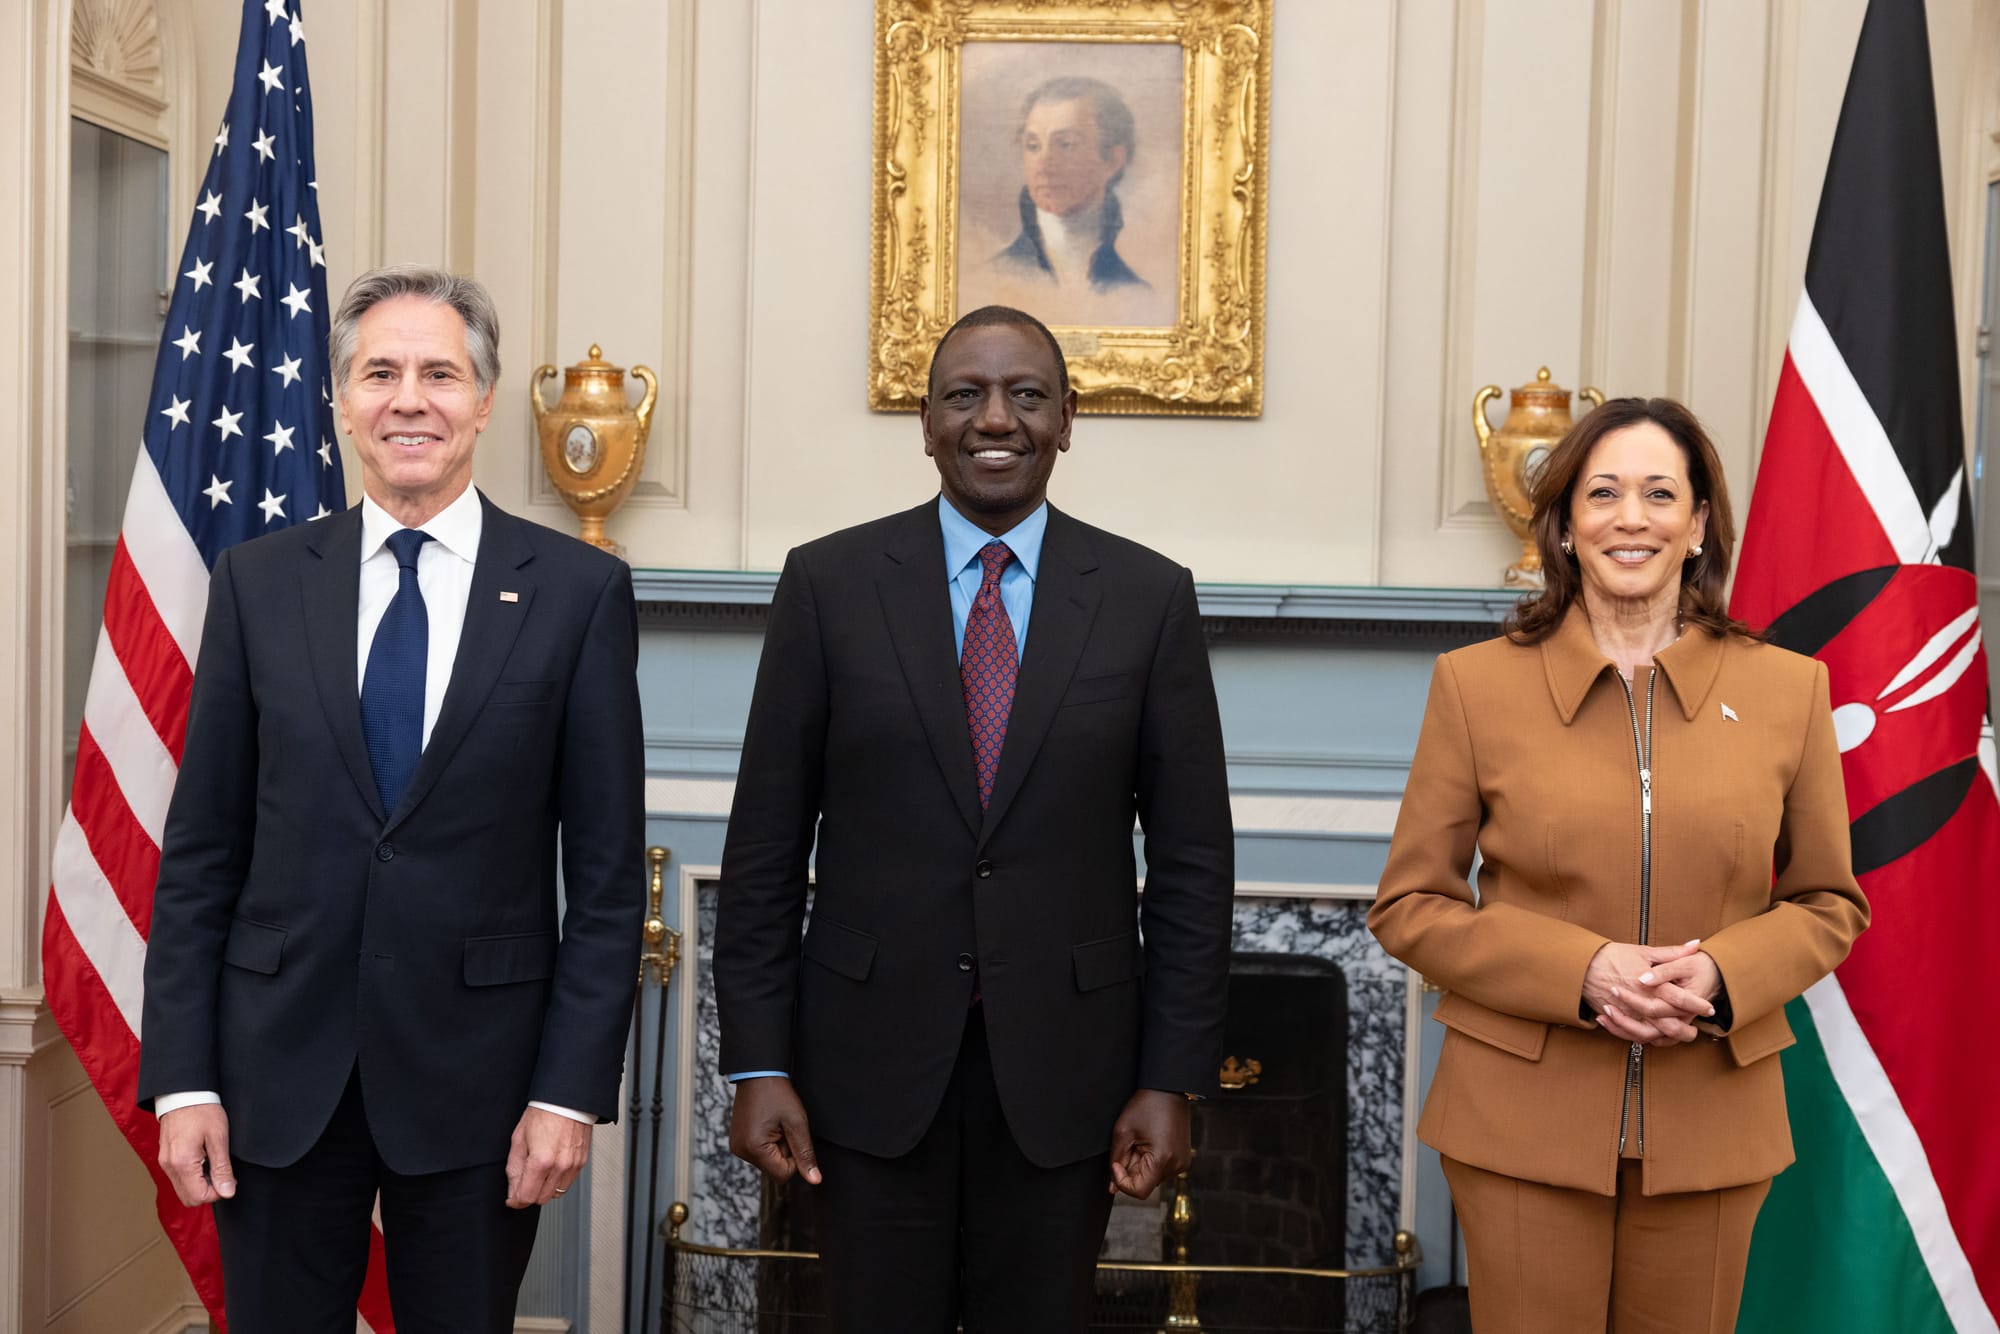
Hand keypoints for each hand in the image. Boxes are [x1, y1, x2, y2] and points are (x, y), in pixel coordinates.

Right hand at [158, 1104, 235, 1206]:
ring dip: (200, 1184)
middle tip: (222, 1173)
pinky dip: (192, 1176)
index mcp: (182, 1163)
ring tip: (213, 1163)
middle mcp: (169, 1167)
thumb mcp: (218, 1138)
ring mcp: (165, 1163)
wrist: (183, 1093)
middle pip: (188, 1198)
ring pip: (183, 1189)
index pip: (198, 1197)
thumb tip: (227, 1192)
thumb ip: (222, 1168)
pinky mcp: (165, 1158)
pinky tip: (203, 1159)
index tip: (228, 1178)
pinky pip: (178, 1178)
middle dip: (208, 1191)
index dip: (218, 1192)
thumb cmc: (202, 1111)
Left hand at [505, 1106, 591, 1208]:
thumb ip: (514, 1168)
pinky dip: (557, 1181)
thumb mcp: (519, 1139)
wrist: (567, 1100)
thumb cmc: (543, 1113)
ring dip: (544, 1189)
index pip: (527, 1197)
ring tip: (539, 1172)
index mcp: (541, 1161)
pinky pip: (567, 1183)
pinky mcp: (581, 1162)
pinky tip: (551, 1168)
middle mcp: (560, 1166)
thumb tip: (513, 1190)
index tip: (512, 1198)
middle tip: (523, 1182)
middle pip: (541, 1199)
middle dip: (529, 1194)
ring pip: (555, 1194)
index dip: (515, 1201)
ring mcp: (573, 1165)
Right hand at [727, 1077, 820, 1185]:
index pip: (783, 1174)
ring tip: (774, 1123)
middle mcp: (741, 1151)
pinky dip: (767, 1142)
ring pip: (767, 1161)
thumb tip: (814, 1180)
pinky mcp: (737, 1141)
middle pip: (774, 1169)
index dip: (795, 1158)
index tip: (793, 1136)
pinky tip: (767, 1123)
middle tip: (783, 1126)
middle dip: (784, 1151)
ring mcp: (737, 1146)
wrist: (757, 1073)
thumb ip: (805, 1154)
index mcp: (754, 1149)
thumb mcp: (797, 1123)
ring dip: (776, 1146)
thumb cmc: (777, 1094)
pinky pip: (758, 1152)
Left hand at [1108, 1089, 1190, 1199]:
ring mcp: (1181, 1163)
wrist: (1169, 1089)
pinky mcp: (1182, 1158)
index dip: (1122, 1181)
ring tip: (1141, 1141)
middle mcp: (1176, 1166)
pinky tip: (1150, 1142)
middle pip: (1146, 1184)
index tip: (1117, 1163)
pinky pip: (1162, 1169)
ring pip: (1153, 1177)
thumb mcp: (1123, 1132)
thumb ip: (1116, 1161)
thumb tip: (1113, 1187)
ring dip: (1141, 1165)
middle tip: (1130, 1145)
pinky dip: (1151, 1161)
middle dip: (1132, 1169)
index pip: (1139, 1191)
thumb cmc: (1146, 1106)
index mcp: (1162, 1160)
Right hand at [1584, 939, 1715, 1046]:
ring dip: (1667, 1037)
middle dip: (1686, 1029)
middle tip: (1696, 1029)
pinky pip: (1632, 1035)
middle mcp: (1640, 1001)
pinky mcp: (1617, 1018)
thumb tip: (1695, 945)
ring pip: (1652, 1034)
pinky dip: (1645, 1037)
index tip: (1708, 1007)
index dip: (1697, 1004)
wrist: (1582, 965)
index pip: (1679, 998)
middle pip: (1669, 1024)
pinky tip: (1653, 1034)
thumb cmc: (1612, 955)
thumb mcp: (1643, 951)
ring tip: (1678, 1035)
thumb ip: (1672, 952)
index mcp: (1649, 984)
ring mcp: (1628, 1013)